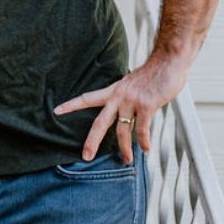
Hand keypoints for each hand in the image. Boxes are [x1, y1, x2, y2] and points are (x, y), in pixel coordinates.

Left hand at [54, 52, 188, 162]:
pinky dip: (143, 141)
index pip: (86, 98)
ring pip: (121, 131)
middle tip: (85, 156)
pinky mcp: (146, 106)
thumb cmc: (152, 75)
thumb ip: (126, 98)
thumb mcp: (131, 85)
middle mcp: (118, 97)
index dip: (71, 105)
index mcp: (112, 91)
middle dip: (91, 141)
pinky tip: (146, 149)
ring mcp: (131, 101)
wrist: (167, 63)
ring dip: (124, 149)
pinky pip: (142, 129)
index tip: (56, 111)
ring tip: (125, 160)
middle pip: (99, 122)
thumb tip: (127, 111)